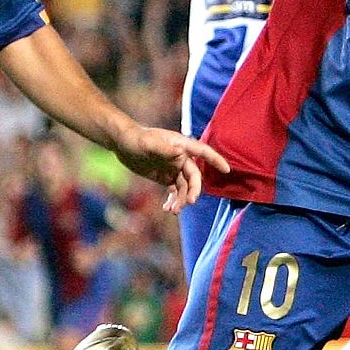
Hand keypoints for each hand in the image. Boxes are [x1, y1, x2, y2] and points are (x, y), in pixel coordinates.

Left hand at [111, 123, 229, 213]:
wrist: (123, 144)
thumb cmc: (136, 139)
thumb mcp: (148, 143)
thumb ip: (164, 149)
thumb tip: (181, 152)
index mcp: (181, 145)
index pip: (203, 152)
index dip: (216, 160)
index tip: (226, 170)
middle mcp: (181, 157)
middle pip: (194, 176)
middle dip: (193, 190)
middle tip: (189, 202)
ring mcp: (174, 168)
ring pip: (185, 187)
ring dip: (182, 199)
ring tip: (173, 210)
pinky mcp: (166, 177)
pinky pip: (175, 191)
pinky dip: (174, 201)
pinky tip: (167, 209)